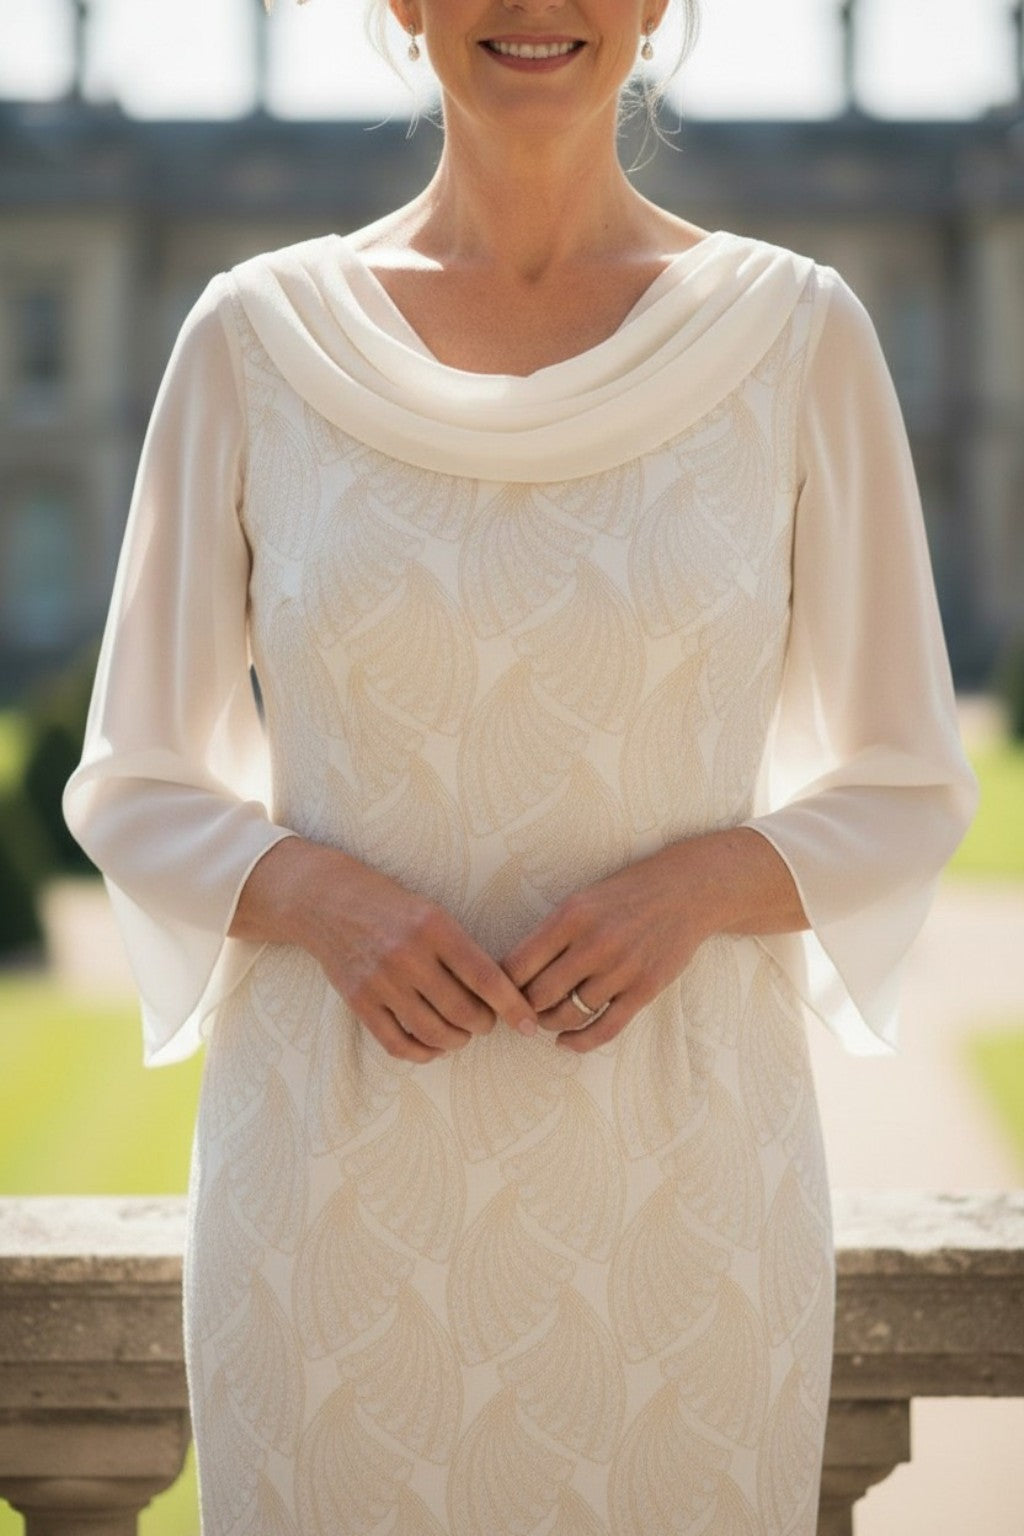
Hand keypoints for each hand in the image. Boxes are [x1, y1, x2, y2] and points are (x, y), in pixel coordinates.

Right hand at [232, 839, 539, 1062]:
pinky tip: (431, 1046)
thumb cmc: (391, 906)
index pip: (485, 978)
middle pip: (462, 1011)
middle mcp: (408, 955)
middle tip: (486, 1022)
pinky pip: (397, 1043)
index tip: (530, 1025)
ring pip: (432, 1032)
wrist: (327, 900)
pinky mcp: (358, 1001)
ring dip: (456, 1041)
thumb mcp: (432, 912)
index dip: (513, 1007)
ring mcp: (380, 980)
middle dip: (484, 1025)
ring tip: (461, 1033)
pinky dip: (421, 1053)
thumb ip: (461, 949)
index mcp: (435, 927)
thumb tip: (500, 995)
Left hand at [502, 828, 807, 1053]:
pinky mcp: (644, 990)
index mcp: (570, 917)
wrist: (686, 892)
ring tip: (542, 1021)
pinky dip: (578, 1042)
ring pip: (568, 1015)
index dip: (500, 986)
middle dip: (521, 1009)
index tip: (496, 993)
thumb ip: (550, 935)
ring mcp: (621, 969)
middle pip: (538, 995)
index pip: (518, 965)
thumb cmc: (624, 895)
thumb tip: (510, 974)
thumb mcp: (581, 900)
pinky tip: (565, 1042)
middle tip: (516, 1013)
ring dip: (548, 1024)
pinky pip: (604, 1028)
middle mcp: (594, 944)